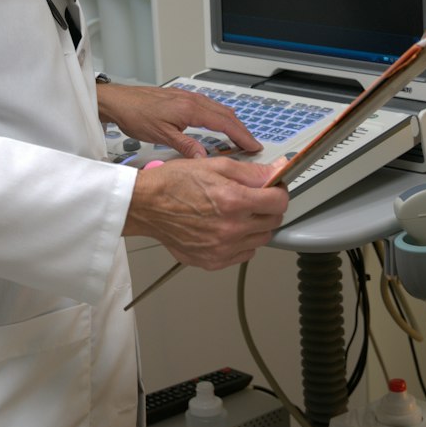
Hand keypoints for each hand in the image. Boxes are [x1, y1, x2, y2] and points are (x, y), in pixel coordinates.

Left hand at [97, 82, 260, 158]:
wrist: (118, 101)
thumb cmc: (135, 115)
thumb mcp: (161, 135)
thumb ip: (186, 146)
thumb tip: (205, 158)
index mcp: (190, 108)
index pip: (225, 122)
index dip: (242, 135)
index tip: (253, 146)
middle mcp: (192, 100)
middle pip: (226, 114)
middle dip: (242, 129)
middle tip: (252, 145)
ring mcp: (187, 97)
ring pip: (218, 109)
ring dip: (231, 122)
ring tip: (240, 137)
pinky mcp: (181, 98)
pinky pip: (208, 106)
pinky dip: (219, 116)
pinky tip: (218, 123)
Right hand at [123, 157, 289, 269]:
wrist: (146, 205)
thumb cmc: (174, 183)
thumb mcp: (215, 165)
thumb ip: (250, 171)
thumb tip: (277, 171)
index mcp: (234, 201)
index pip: (279, 201)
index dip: (279, 191)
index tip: (273, 188)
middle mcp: (231, 228)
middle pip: (273, 221)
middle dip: (268, 207)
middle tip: (254, 198)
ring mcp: (222, 248)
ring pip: (261, 239)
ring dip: (256, 226)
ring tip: (237, 213)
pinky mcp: (213, 261)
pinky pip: (244, 254)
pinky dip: (242, 242)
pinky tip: (227, 228)